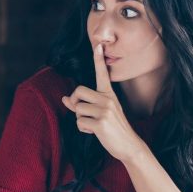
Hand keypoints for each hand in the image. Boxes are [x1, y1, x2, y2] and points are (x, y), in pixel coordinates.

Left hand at [61, 43, 146, 163]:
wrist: (129, 145)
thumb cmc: (112, 129)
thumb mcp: (101, 113)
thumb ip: (81, 105)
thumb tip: (63, 99)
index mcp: (109, 95)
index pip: (102, 74)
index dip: (98, 60)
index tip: (98, 45)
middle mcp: (108, 99)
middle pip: (78, 91)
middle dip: (74, 102)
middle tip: (79, 110)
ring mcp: (105, 111)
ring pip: (78, 109)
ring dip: (80, 119)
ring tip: (93, 125)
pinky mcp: (101, 123)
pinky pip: (79, 122)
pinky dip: (83, 129)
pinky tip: (94, 132)